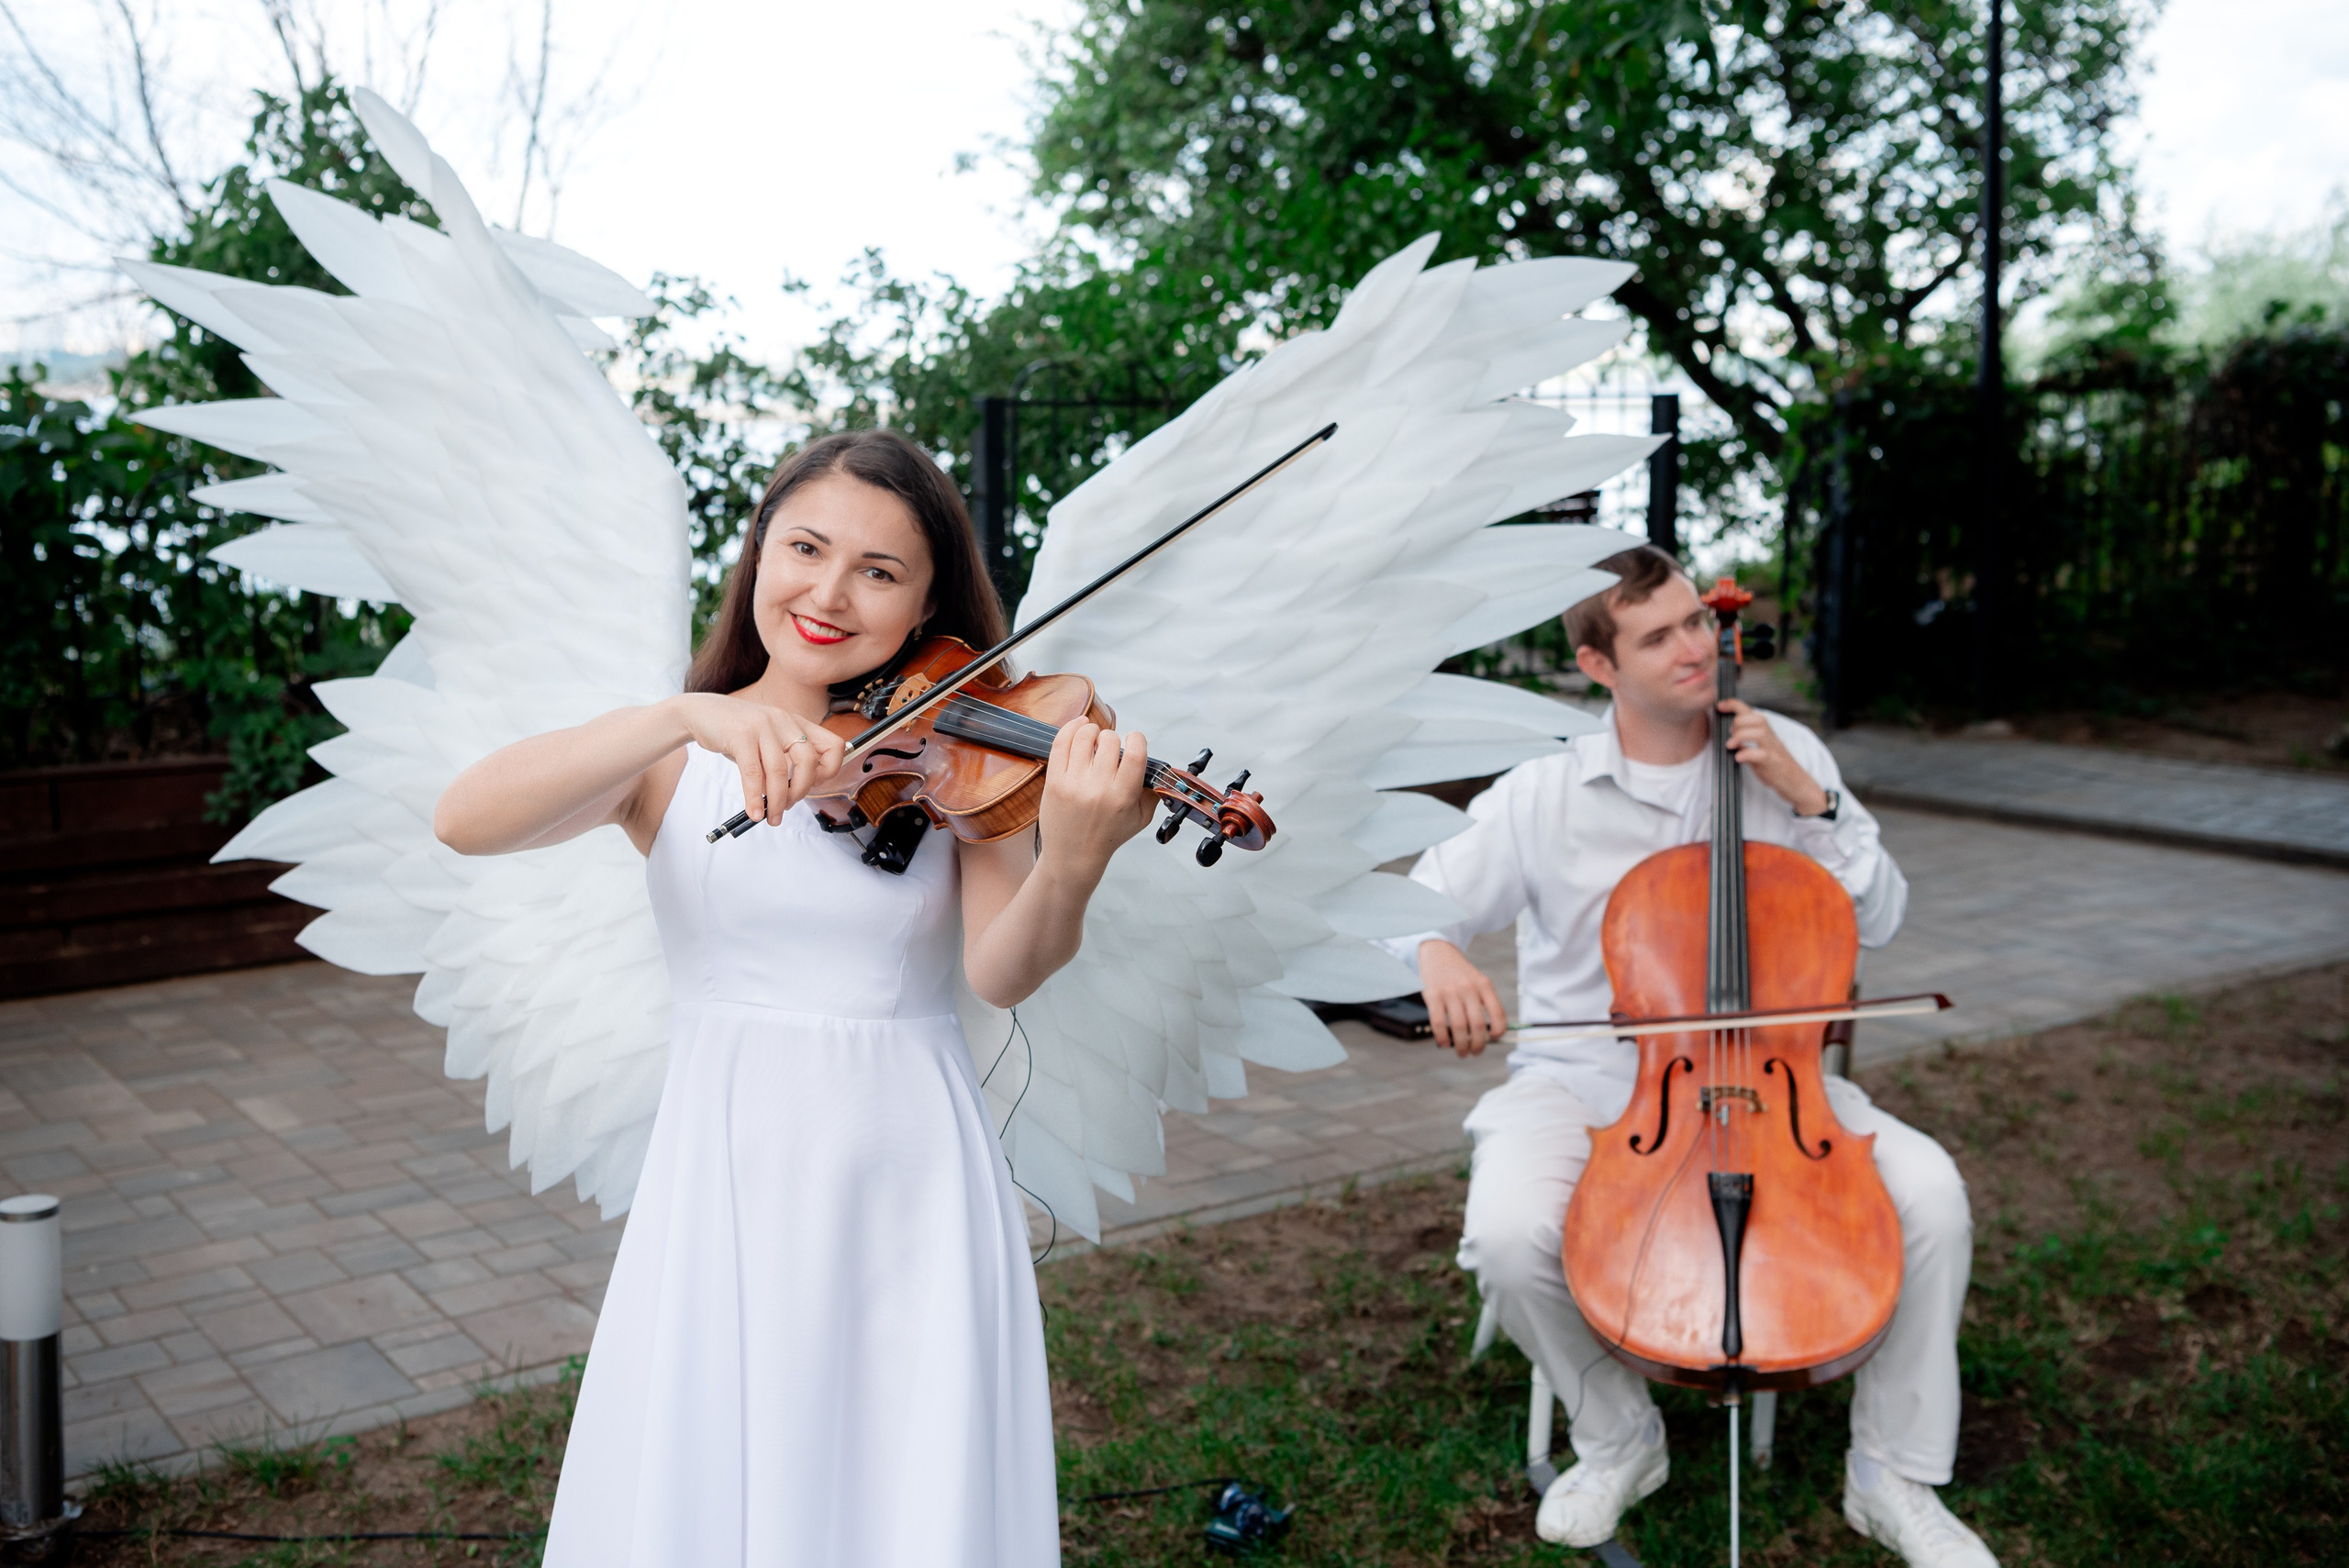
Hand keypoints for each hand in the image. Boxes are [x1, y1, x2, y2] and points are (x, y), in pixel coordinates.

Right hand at [669, 692, 845, 825]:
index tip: (812, 786)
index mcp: (797, 723)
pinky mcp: (741, 735)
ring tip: (771, 817)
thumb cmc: (737, 733)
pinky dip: (754, 798)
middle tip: (788, 806)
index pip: (834, 746)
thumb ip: (784, 760)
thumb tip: (793, 795)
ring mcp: (763, 726)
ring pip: (779, 771)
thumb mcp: (768, 740)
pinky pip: (753, 774)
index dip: (829, 771)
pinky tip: (754, 812)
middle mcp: (784, 721)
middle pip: (809, 762)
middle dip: (801, 791)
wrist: (700, 713)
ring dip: (777, 801)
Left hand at [1037, 720, 1154, 880]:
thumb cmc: (1107, 836)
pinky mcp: (1054, 781)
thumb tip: (1157, 767)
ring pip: (1084, 737)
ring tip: (1093, 737)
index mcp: (1122, 796)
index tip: (1134, 741)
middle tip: (1109, 748)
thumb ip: (1152, 792)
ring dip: (1092, 731)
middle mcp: (1098, 788)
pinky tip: (1079, 726)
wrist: (1073, 856)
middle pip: (1108, 740)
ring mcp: (1073, 784)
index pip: (1135, 753)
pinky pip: (1060, 743)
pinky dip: (1071, 728)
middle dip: (1112, 738)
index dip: (1137, 739)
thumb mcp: (1140, 819)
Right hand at [1420, 939, 1507, 1057]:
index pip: (1498, 1014)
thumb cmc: (1460, 975)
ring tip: (1462, 1052)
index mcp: (1484, 985)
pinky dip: (1443, 1038)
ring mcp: (1450, 992)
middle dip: (1479, 1045)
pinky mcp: (1432, 995)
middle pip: (1478, 1025)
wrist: (1438, 953)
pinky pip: (1438, 1023)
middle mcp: (1469, 988)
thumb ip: (1484, 1004)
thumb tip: (1488, 1036)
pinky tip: (1445, 1044)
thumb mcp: (1478, 982)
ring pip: (1459, 1027)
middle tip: (1475, 1052)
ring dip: (1462, 1045)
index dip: (1499, 1031)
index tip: (1495, 1039)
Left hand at [1719, 699, 1830, 815]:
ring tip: (1731, 745)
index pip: (1751, 712)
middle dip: (1739, 722)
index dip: (1735, 705)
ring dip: (1741, 736)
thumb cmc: (1774, 767)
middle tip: (1730, 735)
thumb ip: (1746, 743)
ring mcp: (1774, 750)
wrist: (1796, 783)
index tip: (1720, 705)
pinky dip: (1747, 754)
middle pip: (1758, 718)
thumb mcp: (1758, 750)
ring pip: (1760, 732)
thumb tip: (1730, 738)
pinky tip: (1738, 758)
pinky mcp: (1774, 764)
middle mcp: (1771, 738)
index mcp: (1766, 733)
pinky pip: (1761, 755)